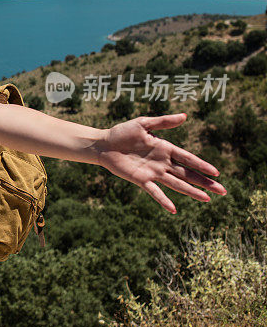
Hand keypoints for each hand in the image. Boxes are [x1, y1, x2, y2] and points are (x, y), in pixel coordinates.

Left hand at [95, 112, 226, 212]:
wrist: (104, 144)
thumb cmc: (123, 132)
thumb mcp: (144, 123)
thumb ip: (164, 122)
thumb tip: (185, 116)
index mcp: (165, 149)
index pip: (188, 158)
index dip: (202, 165)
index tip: (216, 172)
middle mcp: (162, 163)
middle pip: (187, 174)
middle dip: (204, 182)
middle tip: (222, 190)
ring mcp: (153, 173)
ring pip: (176, 184)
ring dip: (191, 192)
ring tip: (207, 199)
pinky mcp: (141, 180)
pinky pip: (154, 192)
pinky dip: (163, 200)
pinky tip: (173, 210)